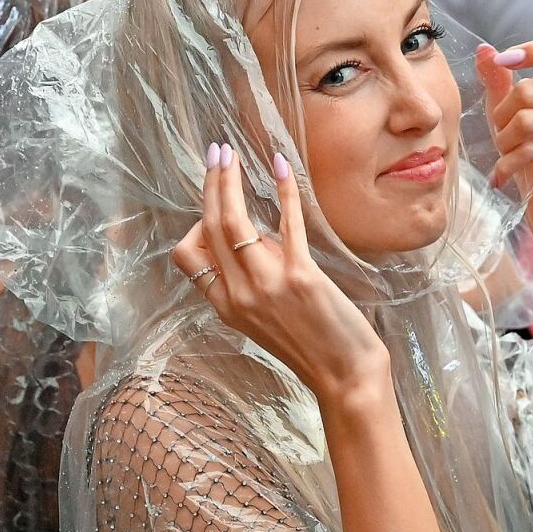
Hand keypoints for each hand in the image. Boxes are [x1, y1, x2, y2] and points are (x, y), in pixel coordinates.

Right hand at [171, 144, 387, 401]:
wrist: (345, 377)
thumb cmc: (310, 345)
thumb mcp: (264, 315)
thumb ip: (252, 276)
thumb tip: (254, 235)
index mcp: (225, 305)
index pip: (187, 254)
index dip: (196, 223)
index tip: (216, 205)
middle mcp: (238, 295)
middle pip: (208, 226)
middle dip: (210, 183)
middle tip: (216, 154)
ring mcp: (267, 286)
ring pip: (232, 221)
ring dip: (229, 180)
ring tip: (232, 154)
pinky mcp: (301, 277)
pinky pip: (286, 223)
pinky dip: (283, 190)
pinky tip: (282, 167)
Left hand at [475, 38, 532, 235]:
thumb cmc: (529, 151)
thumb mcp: (507, 113)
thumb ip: (498, 80)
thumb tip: (484, 49)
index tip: (505, 60)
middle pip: (528, 90)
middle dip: (501, 115)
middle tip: (501, 134)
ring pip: (525, 121)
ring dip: (503, 142)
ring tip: (504, 154)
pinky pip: (529, 150)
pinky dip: (505, 165)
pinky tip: (500, 176)